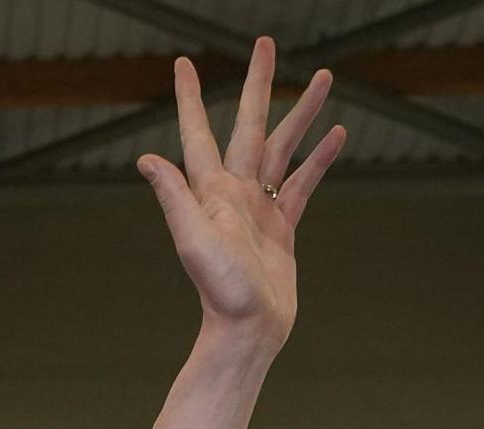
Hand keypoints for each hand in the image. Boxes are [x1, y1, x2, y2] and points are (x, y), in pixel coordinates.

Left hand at [138, 42, 343, 351]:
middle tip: (265, 43)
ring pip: (284, 146)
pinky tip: (338, 135)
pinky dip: (321, 158)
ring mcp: (260, 207)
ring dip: (303, 113)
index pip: (198, 132)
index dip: (190, 97)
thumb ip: (175, 198)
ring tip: (326, 77)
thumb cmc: (220, 292)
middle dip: (258, 83)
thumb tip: (145, 159)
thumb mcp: (194, 242)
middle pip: (250, 124)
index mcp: (210, 190)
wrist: (249, 331)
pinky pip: (304, 182)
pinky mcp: (283, 226)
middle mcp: (234, 191)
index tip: (183, 63)